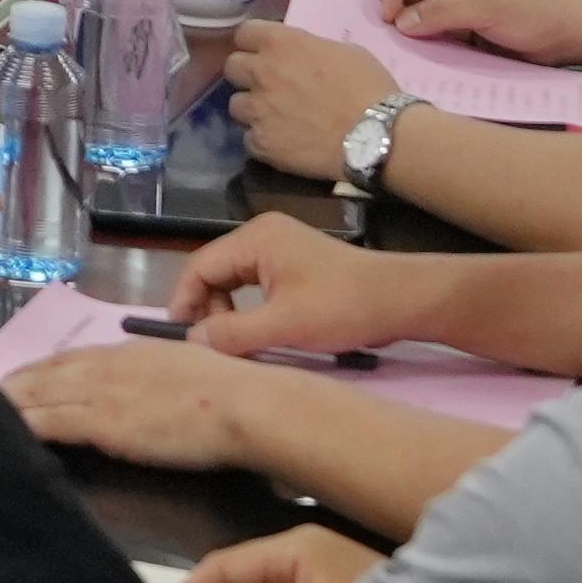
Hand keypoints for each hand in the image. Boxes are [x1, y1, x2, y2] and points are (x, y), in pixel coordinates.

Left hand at [0, 339, 264, 470]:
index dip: (42, 368)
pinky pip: (53, 422)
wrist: (244, 405)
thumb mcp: (187, 365)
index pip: (74, 358)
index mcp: (132, 352)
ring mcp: (104, 393)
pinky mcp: (104, 424)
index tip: (20, 376)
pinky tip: (7, 428)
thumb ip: (158, 373)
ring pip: (43, 395)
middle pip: (49, 373)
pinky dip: (27, 423)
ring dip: (11, 402)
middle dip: (16, 383)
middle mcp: (110, 366)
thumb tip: (146, 387)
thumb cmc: (232, 390)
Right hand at [167, 213, 450, 360]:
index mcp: (256, 238)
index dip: (183, 302)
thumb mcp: (283, 326)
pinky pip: (255, 286)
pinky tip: (255, 335)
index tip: (179, 339)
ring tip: (233, 346)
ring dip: (228, 313)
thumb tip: (191, 341)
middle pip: (214, 272)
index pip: (199, 267)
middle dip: (207, 310)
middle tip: (210, 347)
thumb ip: (231, 334)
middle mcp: (263, 235)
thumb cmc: (343, 307)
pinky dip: (248, 310)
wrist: (402, 300)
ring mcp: (281, 248)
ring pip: (234, 281)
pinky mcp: (296, 265)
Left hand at [218, 17, 396, 180]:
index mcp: (281, 44)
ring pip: (236, 105)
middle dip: (248, 74)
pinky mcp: (260, 143)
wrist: (375, 136)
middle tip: (268, 85)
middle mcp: (260, 73)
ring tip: (275, 117)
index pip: (244, 33)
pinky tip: (283, 142)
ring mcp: (256, 110)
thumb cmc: (368, 87)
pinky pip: (249, 138)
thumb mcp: (344, 52)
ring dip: (252, 108)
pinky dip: (263, 139)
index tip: (265, 52)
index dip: (254, 42)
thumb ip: (311, 49)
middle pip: (232, 67)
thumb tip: (301, 56)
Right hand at [380, 0, 581, 65]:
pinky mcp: (463, 29)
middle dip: (397, 12)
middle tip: (389, 39)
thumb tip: (399, 23)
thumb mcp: (484, 7)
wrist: (566, 36)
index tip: (387, 20)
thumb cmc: (530, 11)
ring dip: (410, 31)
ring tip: (399, 51)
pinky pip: (434, 35)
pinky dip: (424, 44)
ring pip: (419, 16)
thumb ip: (439, 12)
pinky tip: (417, 58)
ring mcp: (456, 5)